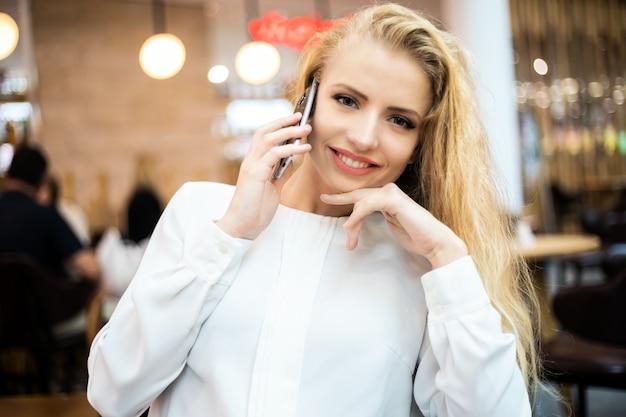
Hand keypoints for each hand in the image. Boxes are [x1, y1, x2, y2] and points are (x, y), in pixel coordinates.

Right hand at [216, 113, 311, 239]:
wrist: (242, 227)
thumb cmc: (255, 211)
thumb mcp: (273, 189)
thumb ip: (281, 174)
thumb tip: (292, 162)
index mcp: (254, 164)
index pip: (263, 137)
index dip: (278, 126)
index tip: (294, 120)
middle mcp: (250, 161)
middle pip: (264, 131)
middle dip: (283, 122)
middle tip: (301, 116)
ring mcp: (251, 166)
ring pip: (269, 139)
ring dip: (289, 131)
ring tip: (306, 128)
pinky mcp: (255, 174)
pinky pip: (274, 155)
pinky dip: (290, 149)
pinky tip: (304, 148)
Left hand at [321, 183, 467, 268]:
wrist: (434, 242)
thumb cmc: (416, 236)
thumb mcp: (390, 226)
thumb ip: (376, 219)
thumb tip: (356, 222)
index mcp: (387, 198)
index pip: (362, 196)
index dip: (344, 197)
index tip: (328, 198)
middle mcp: (389, 192)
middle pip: (359, 195)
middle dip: (340, 197)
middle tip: (323, 198)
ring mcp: (392, 194)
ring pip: (361, 202)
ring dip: (353, 222)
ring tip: (349, 237)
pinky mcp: (394, 200)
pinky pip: (368, 204)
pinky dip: (357, 215)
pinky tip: (350, 226)